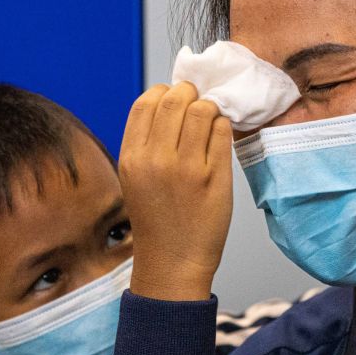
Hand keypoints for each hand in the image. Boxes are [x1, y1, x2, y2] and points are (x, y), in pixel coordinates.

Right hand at [119, 82, 232, 300]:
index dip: (164, 92)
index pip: (146, 102)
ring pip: (203, 110)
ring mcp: (187, 167)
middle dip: (190, 93)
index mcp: (132, 157)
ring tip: (211, 121)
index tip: (175, 99)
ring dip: (210, 108)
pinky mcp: (214, 176)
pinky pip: (222, 132)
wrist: (172, 262)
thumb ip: (148, 143)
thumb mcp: (136, 178)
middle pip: (176, 99)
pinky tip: (220, 137)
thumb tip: (171, 103)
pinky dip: (223, 126)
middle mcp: (156, 159)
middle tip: (199, 102)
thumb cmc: (157, 220)